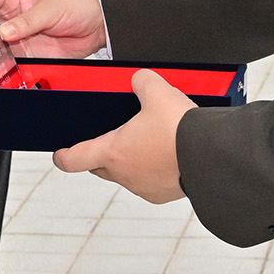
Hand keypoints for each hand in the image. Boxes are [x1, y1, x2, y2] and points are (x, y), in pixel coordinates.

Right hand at [0, 0, 107, 58]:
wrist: (97, 24)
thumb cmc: (78, 3)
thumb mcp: (51, 7)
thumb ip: (27, 20)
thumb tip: (4, 31)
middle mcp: (11, 12)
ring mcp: (16, 32)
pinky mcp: (23, 49)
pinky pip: (6, 56)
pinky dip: (1, 62)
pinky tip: (0, 63)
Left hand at [53, 69, 191, 201]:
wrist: (214, 156)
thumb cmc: (181, 129)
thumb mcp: (157, 91)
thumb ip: (141, 81)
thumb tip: (139, 80)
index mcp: (113, 152)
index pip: (74, 160)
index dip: (64, 156)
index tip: (60, 154)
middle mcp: (125, 175)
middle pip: (101, 167)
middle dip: (102, 154)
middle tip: (113, 138)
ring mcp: (145, 187)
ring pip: (128, 174)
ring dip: (132, 161)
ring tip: (149, 141)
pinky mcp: (165, 194)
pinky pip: (152, 181)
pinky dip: (155, 170)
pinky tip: (169, 154)